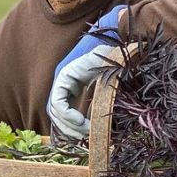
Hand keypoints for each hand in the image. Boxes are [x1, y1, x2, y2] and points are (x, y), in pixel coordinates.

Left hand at [47, 5, 125, 142]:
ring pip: (55, 110)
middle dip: (68, 130)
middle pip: (56, 113)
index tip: (87, 135)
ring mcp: (63, 77)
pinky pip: (58, 102)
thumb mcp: (111, 85)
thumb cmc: (121, 58)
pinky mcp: (65, 74)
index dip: (71, 126)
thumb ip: (103, 101)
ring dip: (69, 126)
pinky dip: (67, 115)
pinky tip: (81, 122)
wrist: (121, 36)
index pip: (63, 110)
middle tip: (84, 140)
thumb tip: (106, 128)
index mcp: (73, 81)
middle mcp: (65, 80)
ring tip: (86, 132)